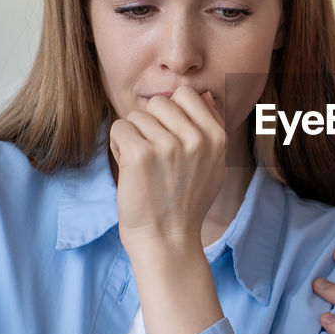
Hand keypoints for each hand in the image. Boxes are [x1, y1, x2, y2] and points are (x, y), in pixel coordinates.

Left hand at [108, 87, 227, 258]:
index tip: (170, 137)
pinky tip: (130, 168)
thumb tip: (202, 94)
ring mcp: (168, 145)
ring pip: (137, 116)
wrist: (166, 239)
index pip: (187, 94)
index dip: (172, 113)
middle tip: (154, 155)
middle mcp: (196, 138)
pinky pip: (119, 128)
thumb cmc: (186, 202)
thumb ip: (210, 128)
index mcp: (216, 137)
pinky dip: (118, 147)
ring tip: (144, 165)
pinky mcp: (140, 154)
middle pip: (159, 102)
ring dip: (133, 137)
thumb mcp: (213, 164)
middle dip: (150, 124)